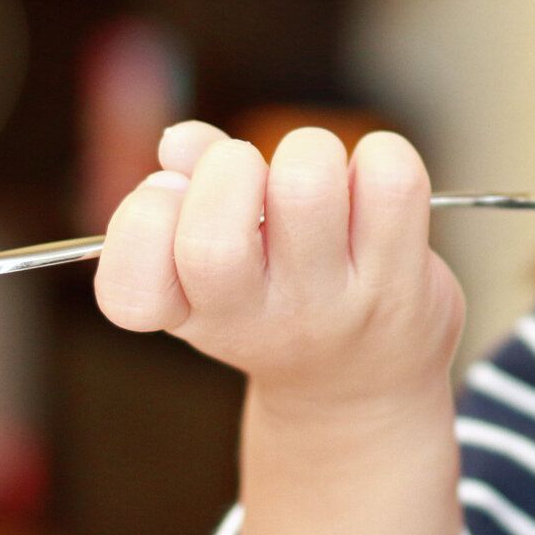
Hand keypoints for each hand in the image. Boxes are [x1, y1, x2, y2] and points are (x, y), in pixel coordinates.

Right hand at [93, 121, 466, 414]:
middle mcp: (261, 319)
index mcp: (195, 314)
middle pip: (214, 241)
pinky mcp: (402, 280)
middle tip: (250, 172)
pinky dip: (379, 155)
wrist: (364, 392)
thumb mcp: (218, 270)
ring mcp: (334, 303)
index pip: (132, 291)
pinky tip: (370, 184)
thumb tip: (180, 141)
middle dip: (226, 167)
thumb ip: (191, 192)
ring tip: (318, 174)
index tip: (169, 193)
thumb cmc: (279, 304)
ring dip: (308, 150)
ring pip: (307, 187)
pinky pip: (390, 180)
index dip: (140, 221)